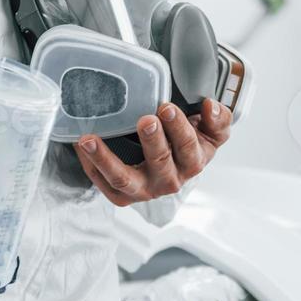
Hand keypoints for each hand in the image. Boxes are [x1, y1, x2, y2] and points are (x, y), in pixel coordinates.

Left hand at [75, 98, 230, 205]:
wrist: (173, 163)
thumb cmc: (191, 142)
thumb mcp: (212, 131)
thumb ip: (219, 119)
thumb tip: (210, 106)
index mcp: (192, 163)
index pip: (188, 146)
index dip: (178, 128)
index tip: (166, 107)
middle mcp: (169, 181)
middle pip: (160, 162)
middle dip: (152, 140)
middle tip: (145, 119)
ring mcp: (143, 190)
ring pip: (123, 179)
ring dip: (106, 159)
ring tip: (90, 140)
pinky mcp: (123, 195)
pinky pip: (104, 184)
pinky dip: (91, 166)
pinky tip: (81, 147)